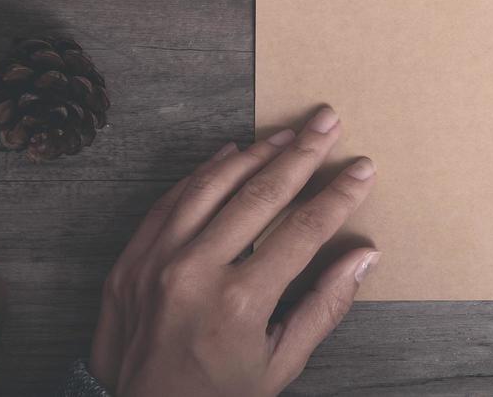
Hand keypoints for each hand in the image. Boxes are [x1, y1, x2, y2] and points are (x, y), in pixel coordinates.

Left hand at [88, 106, 378, 396]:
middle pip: (261, 193)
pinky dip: (203, 173)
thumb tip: (364, 257)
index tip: (362, 169)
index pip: (303, 229)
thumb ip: (324, 307)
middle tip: (327, 122)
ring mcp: (154, 262)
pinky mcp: (129, 261)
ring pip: (212, 185)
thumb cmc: (213, 396)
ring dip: (255, 152)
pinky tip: (231, 154)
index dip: (339, 195)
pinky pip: (171, 200)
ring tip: (288, 133)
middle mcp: (194, 272)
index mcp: (238, 302)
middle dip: (302, 153)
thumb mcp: (278, 365)